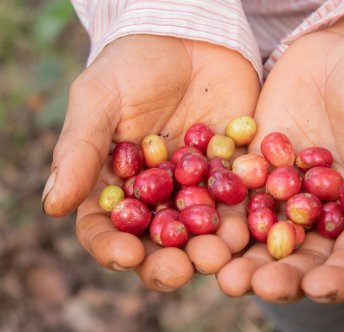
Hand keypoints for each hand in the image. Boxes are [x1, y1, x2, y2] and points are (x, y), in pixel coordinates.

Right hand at [42, 35, 259, 289]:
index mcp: (117, 184)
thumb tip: (53, 205)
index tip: (126, 257)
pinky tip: (254, 222)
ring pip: (205, 226)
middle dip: (171, 258)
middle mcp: (158, 194)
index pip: (108, 227)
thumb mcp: (100, 98)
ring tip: (223, 252)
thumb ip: (80, 149)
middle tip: (183, 268)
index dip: (112, 246)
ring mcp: (199, 185)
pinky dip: (248, 210)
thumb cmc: (133, 63)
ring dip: (214, 244)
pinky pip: (243, 195)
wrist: (188, 34)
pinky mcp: (236, 169)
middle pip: (160, 238)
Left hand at [217, 12, 343, 302]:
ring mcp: (284, 193)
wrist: (343, 49)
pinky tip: (201, 223)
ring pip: (262, 234)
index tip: (319, 287)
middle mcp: (321, 213)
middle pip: (301, 255)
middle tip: (255, 286)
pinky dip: (219, 210)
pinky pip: (235, 193)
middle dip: (279, 275)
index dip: (337, 277)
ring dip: (242, 256)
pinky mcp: (254, 169)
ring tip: (221, 272)